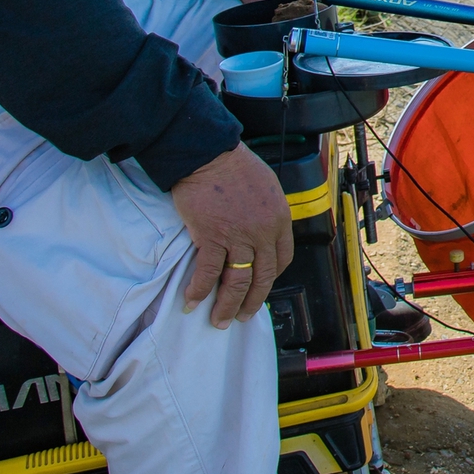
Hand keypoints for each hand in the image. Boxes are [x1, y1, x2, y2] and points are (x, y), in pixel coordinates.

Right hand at [171, 144, 293, 326]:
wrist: (209, 153)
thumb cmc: (234, 165)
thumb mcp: (267, 188)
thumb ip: (267, 213)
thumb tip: (261, 233)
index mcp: (279, 219)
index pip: (282, 259)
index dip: (271, 278)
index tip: (261, 287)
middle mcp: (263, 232)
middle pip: (262, 278)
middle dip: (251, 303)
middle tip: (241, 317)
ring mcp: (238, 236)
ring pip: (237, 282)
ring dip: (226, 306)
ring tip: (219, 320)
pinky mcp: (212, 237)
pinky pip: (208, 273)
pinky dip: (199, 290)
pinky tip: (192, 301)